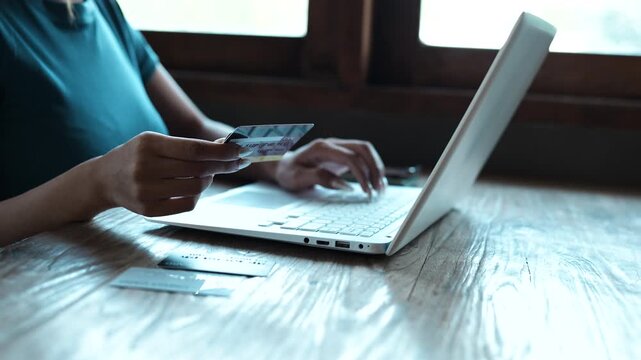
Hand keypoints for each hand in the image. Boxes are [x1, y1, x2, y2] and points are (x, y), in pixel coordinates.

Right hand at [94, 132, 250, 215]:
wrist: (105, 179)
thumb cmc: (138, 156)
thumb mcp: (156, 142)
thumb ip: (188, 146)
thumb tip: (225, 147)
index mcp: (149, 144)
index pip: (195, 150)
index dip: (222, 151)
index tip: (241, 150)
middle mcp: (145, 168)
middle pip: (198, 169)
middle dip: (224, 165)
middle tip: (237, 161)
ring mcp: (145, 191)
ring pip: (195, 187)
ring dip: (209, 179)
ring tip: (206, 173)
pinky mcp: (148, 210)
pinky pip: (187, 205)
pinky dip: (196, 195)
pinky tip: (192, 188)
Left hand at [274, 138, 385, 194]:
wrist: (283, 166)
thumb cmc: (289, 173)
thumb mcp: (299, 179)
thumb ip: (321, 179)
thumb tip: (345, 185)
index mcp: (322, 148)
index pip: (350, 157)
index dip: (362, 174)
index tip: (366, 191)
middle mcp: (333, 143)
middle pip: (363, 148)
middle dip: (374, 168)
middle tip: (378, 189)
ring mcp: (338, 147)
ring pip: (365, 151)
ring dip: (376, 167)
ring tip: (379, 187)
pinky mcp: (342, 154)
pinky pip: (362, 157)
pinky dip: (371, 168)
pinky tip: (374, 182)